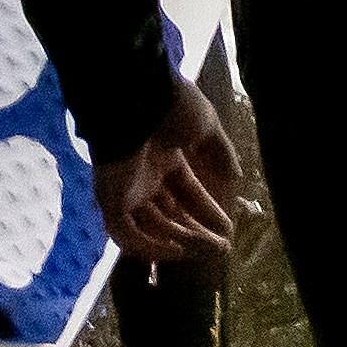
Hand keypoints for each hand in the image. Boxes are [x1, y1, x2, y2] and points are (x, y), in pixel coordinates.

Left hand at [91, 74, 242, 263]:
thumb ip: (220, 153)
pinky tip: (177, 250)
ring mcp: (126, 189)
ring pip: (152, 227)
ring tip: (209, 248)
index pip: (186, 191)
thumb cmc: (171, 105)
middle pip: (171, 213)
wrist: (138, 96)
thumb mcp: (206, 127)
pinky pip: (126, 234)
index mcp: (163, 156)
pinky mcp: (110, 199)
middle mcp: (144, 175)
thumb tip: (236, 177)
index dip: (206, 210)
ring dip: (181, 240)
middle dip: (197, 230)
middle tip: (221, 247)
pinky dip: (149, 246)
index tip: (227, 228)